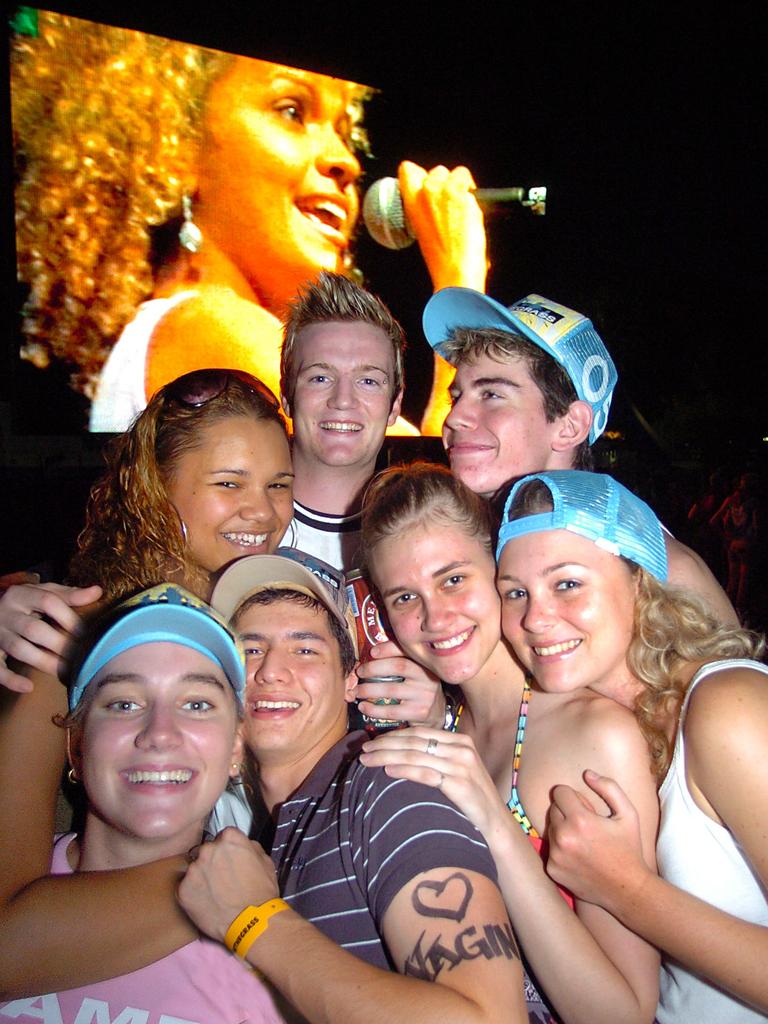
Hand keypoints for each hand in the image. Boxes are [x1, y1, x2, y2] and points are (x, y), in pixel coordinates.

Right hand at [0, 582, 101, 691]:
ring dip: (43, 662)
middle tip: (80, 656)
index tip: (86, 632)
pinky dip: (10, 679)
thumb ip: (69, 594)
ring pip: (18, 648)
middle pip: (33, 628)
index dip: (69, 617)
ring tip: (65, 672)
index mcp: (22, 594)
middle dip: (59, 643)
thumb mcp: (44, 592)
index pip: (48, 601)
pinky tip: (28, 687)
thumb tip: (97, 592)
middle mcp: (6, 612)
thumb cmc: (26, 602)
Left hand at [178, 828, 279, 942]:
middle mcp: (208, 849)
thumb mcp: (265, 860)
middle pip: (206, 851)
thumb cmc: (261, 892)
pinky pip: (186, 888)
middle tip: (222, 879)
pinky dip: (194, 894)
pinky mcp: (183, 890)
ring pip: (195, 870)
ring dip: (202, 878)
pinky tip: (208, 903)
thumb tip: (240, 847)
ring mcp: (193, 870)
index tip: (230, 862)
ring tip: (216, 894)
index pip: (223, 837)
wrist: (252, 922)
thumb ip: (249, 847)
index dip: (227, 851)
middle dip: (213, 862)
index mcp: (229, 838)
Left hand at [353, 641, 445, 725]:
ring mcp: (424, 696)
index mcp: (424, 663)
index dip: (388, 648)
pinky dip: (373, 709)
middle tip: (359, 672)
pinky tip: (363, 707)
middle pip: (398, 667)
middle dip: (374, 668)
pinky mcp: (419, 713)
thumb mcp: (416, 673)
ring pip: (391, 689)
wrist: (438, 713)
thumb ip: (399, 662)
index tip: (372, 652)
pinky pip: (391, 711)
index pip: (406, 651)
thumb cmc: (418, 689)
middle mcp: (427, 677)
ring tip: (356, 691)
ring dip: (368, 690)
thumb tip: (370, 656)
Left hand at [360, 726, 506, 837]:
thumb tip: (400, 753)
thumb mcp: (457, 769)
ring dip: (386, 756)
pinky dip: (403, 771)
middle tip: (363, 750)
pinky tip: (387, 771)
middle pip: (414, 742)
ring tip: (367, 761)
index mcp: (460, 741)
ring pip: (415, 755)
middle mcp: (461, 749)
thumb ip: (436, 757)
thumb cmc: (471, 798)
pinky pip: (424, 774)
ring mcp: (461, 766)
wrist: (495, 823)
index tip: (372, 742)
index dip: (393, 736)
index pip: (419, 733)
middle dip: (385, 745)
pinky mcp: (459, 784)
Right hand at [399, 160, 487, 291]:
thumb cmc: (441, 261)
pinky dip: (473, 190)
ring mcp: (442, 191)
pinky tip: (471, 209)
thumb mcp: (423, 232)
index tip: (431, 187)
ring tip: (463, 209)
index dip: (422, 176)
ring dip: (461, 186)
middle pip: (436, 170)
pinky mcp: (459, 193)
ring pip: (454, 172)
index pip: (407, 169)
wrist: (454, 272)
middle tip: (452, 206)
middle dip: (446, 184)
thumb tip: (438, 202)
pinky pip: (467, 178)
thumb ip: (426, 210)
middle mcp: (423, 193)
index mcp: (410, 204)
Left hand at [546, 770, 651, 912]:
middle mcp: (563, 837)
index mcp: (580, 820)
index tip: (586, 808)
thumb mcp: (628, 814)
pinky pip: (550, 849)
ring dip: (563, 830)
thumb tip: (587, 774)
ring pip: (550, 829)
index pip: (559, 792)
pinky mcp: (552, 869)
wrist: (627, 890)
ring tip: (584, 842)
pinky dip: (561, 849)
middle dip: (567, 812)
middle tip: (587, 826)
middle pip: (553, 809)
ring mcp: (555, 855)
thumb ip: (608, 788)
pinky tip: (579, 857)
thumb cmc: (629, 849)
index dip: (574, 797)